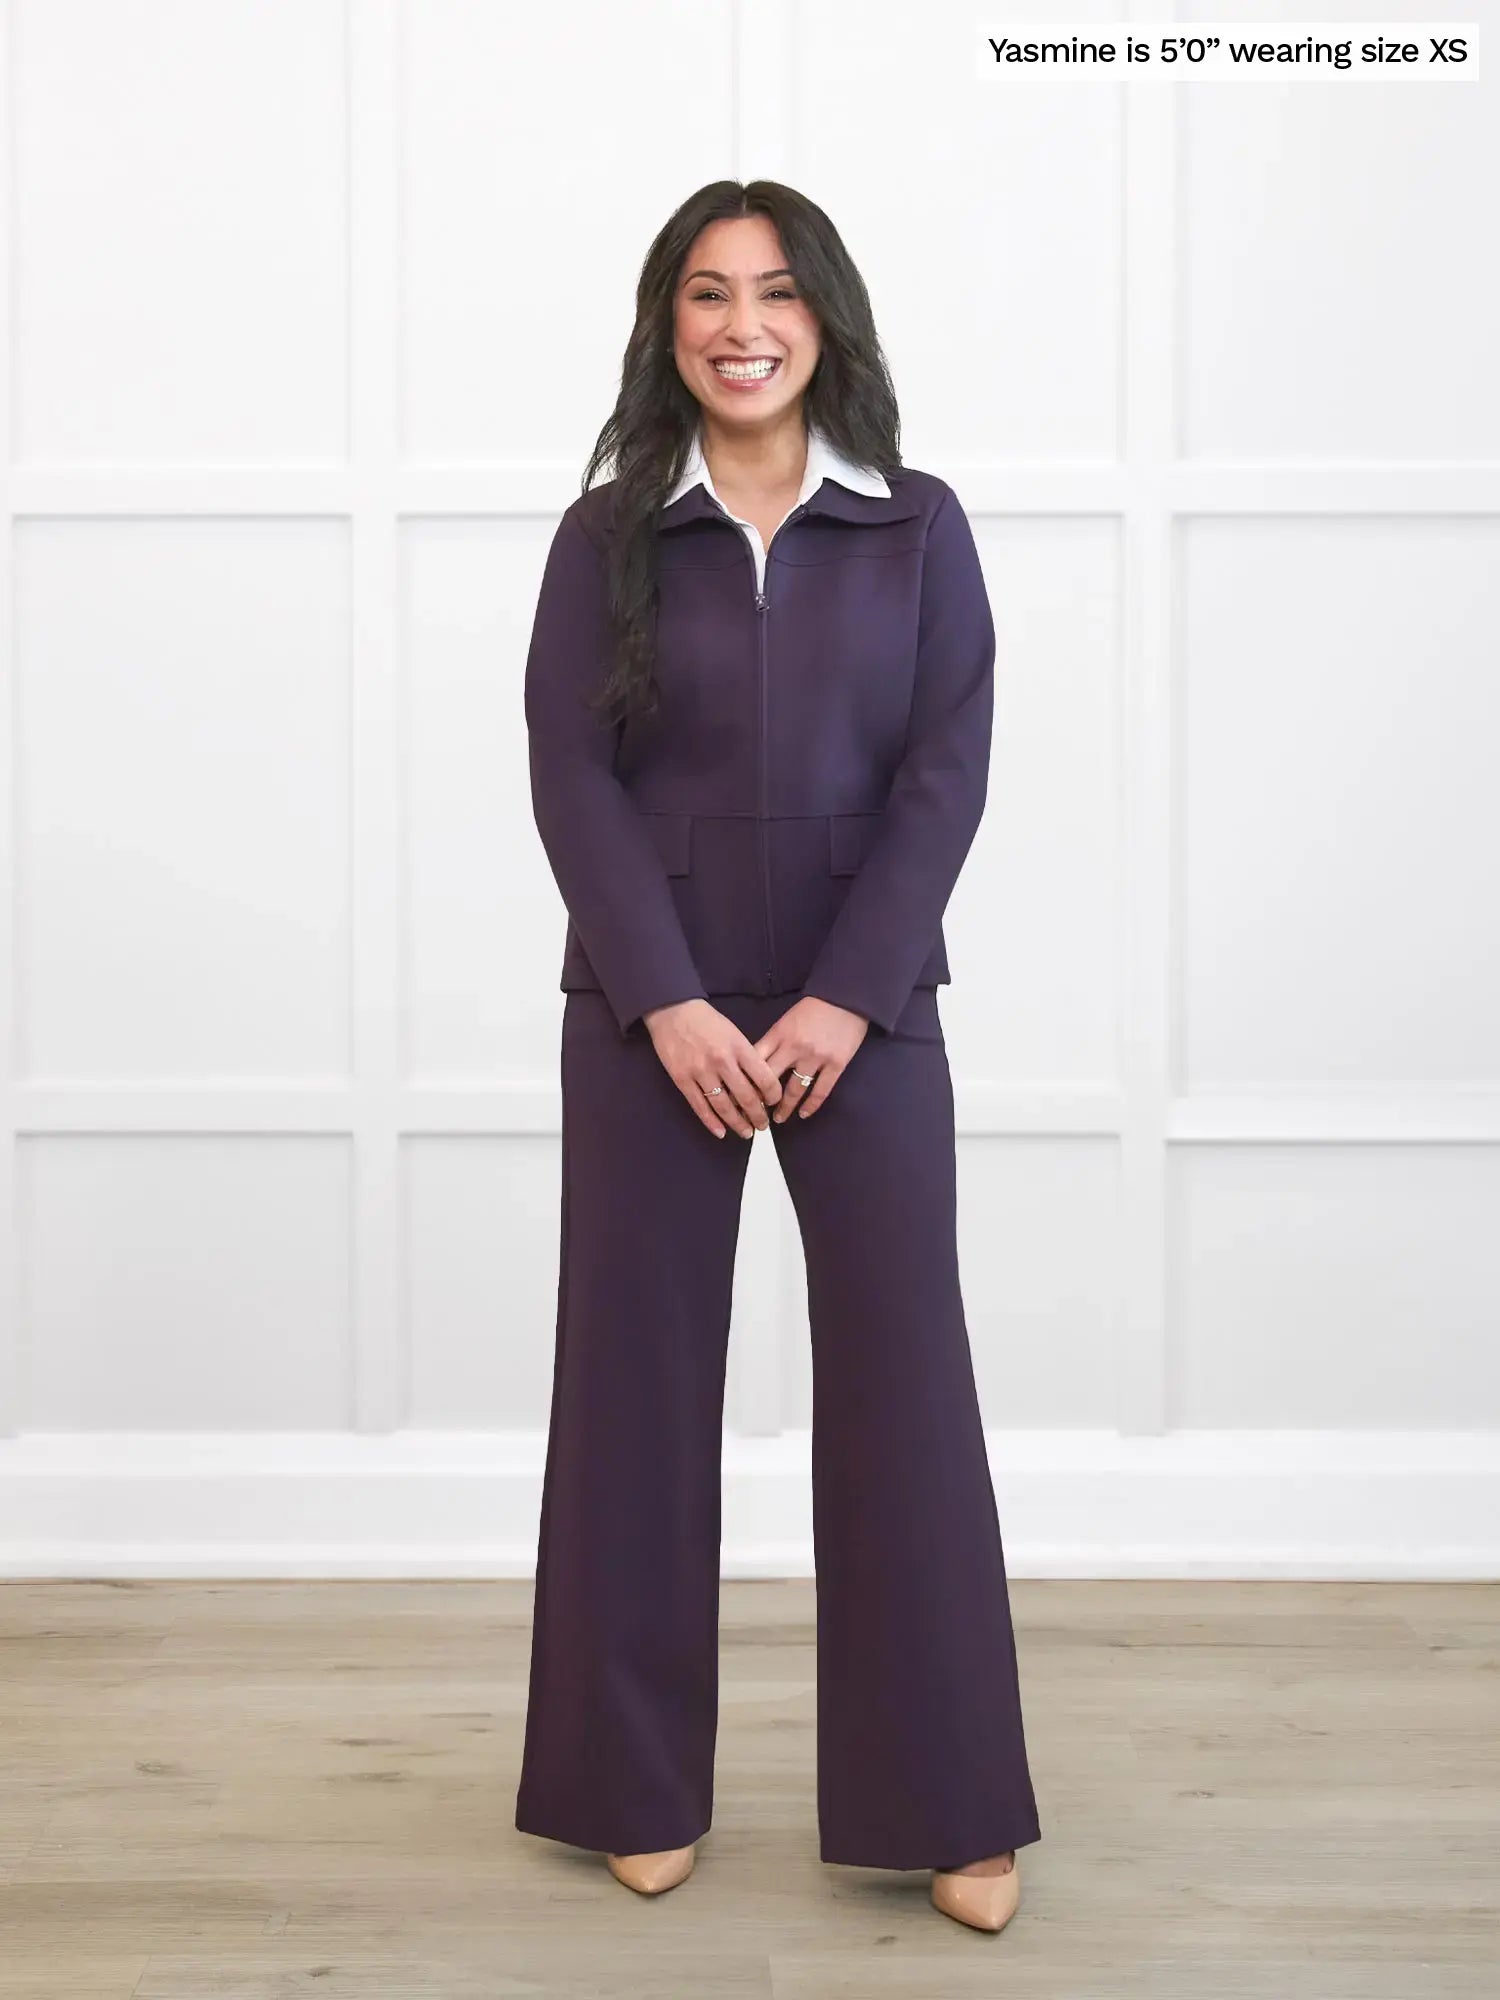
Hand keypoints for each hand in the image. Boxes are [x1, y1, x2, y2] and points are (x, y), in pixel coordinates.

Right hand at [642, 998, 783, 1139]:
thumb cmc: (707, 1021)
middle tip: (763, 1125)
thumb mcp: (734, 1033)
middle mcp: (722, 1062)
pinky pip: (700, 1107)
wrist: (672, 1010)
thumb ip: (746, 1056)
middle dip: (758, 1116)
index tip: (774, 1102)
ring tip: (746, 1132)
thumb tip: (757, 1084)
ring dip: (737, 1123)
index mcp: (739, 1047)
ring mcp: (701, 1072)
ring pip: (724, 1106)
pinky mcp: (682, 1079)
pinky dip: (711, 1122)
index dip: (773, 1095)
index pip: (764, 1078)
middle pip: (746, 1097)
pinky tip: (721, 1132)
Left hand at [753, 996, 868, 1120]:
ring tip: (777, 1119)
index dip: (745, 1080)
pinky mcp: (836, 1064)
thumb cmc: (813, 1008)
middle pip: (770, 1080)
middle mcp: (794, 1048)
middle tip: (754, 1113)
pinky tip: (803, 1114)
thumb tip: (756, 1064)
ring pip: (794, 1090)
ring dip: (784, 1108)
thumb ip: (773, 1041)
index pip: (755, 1062)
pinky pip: (821, 1091)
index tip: (739, 1095)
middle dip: (760, 1099)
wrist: (846, 997)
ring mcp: (816, 1058)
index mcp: (779, 1035)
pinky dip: (811, 1105)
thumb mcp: (786, 1020)